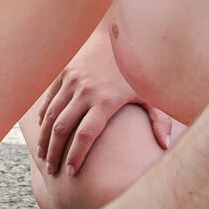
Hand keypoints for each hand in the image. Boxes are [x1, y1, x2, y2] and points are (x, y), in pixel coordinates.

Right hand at [34, 32, 150, 177]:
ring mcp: (72, 80)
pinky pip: (49, 100)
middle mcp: (85, 91)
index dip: (76, 156)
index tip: (72, 173)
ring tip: (44, 156)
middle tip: (53, 170)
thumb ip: (159, 120)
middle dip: (55, 153)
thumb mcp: (151, 94)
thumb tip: (165, 146)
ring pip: (51, 116)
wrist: (118, 34)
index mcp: (106, 100)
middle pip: (62, 129)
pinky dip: (44, 117)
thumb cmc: (137, 69)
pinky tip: (43, 132)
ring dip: (44, 139)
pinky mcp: (63, 73)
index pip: (86, 135)